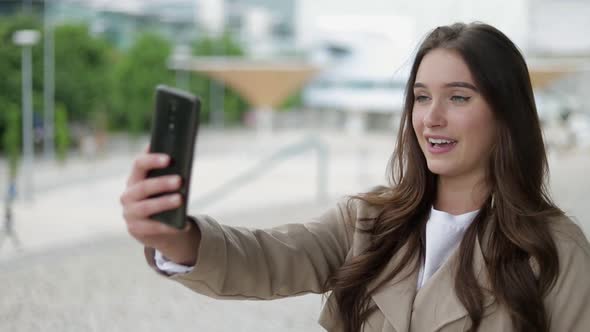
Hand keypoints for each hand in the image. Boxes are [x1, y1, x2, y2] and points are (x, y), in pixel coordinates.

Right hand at [120, 145, 199, 265]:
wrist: (156, 227)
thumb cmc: (161, 198)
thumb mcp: (162, 185)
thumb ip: (167, 173)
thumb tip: (183, 158)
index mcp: (134, 178)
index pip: (139, 164)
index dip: (152, 160)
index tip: (169, 158)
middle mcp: (128, 195)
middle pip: (143, 187)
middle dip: (161, 183)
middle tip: (180, 180)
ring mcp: (130, 213)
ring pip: (146, 207)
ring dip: (164, 202)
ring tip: (180, 199)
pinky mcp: (135, 229)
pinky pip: (152, 227)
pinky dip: (169, 226)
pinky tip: (183, 224)